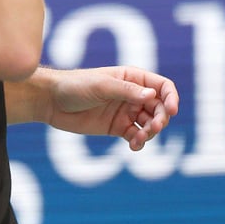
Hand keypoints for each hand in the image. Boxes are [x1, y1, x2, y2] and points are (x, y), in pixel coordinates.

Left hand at [43, 66, 178, 151]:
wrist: (51, 101)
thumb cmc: (75, 86)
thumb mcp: (101, 86)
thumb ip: (126, 91)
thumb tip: (153, 96)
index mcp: (132, 78)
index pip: (162, 86)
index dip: (171, 97)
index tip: (172, 111)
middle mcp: (132, 94)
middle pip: (159, 108)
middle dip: (160, 119)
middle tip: (152, 128)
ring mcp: (126, 111)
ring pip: (149, 124)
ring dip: (150, 133)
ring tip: (138, 139)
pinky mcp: (117, 127)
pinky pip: (136, 136)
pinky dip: (139, 142)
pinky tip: (133, 146)